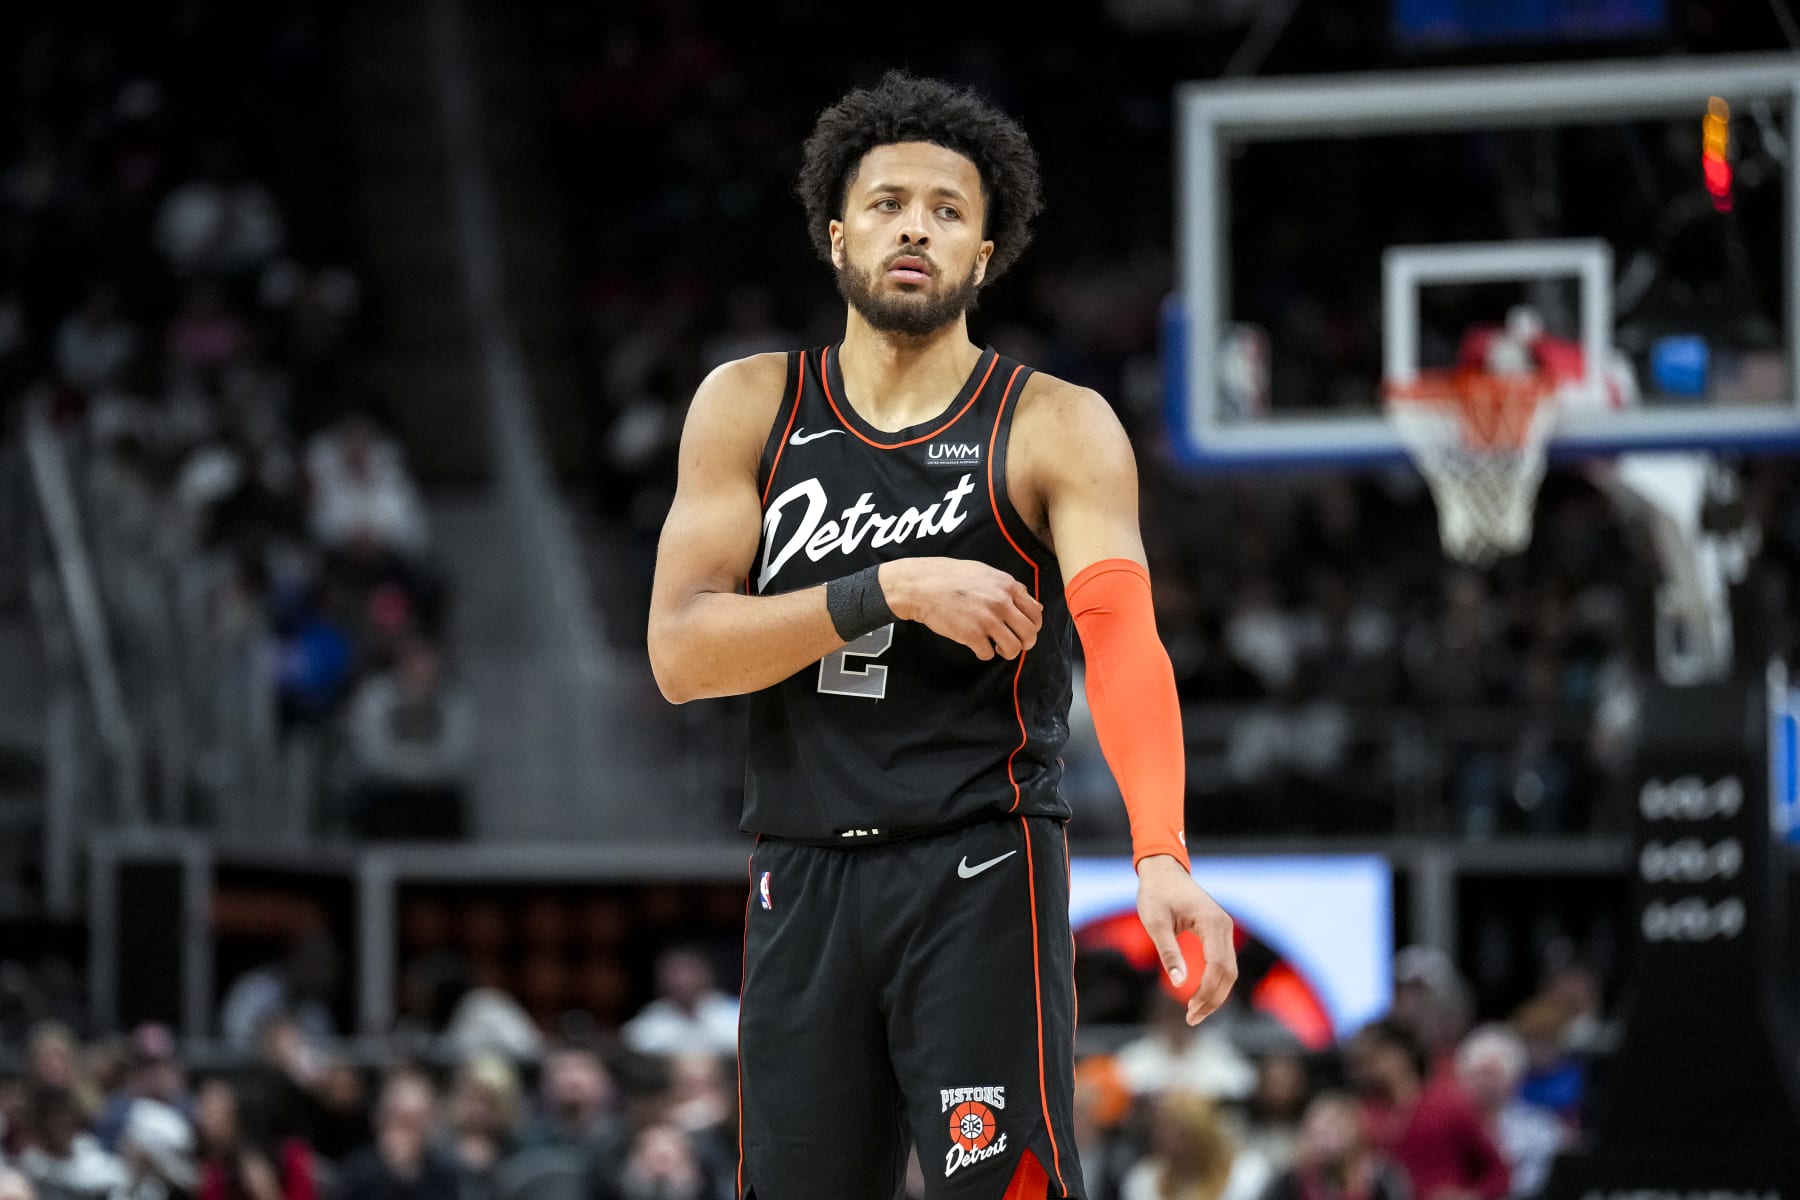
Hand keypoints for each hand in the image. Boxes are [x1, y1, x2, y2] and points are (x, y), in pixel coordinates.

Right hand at [880, 557, 1042, 660]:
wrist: (921, 585)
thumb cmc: (951, 576)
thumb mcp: (986, 573)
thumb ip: (1012, 589)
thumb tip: (1037, 605)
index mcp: (1007, 586)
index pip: (1036, 613)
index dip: (1033, 625)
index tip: (1023, 630)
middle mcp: (1001, 603)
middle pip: (1029, 634)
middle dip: (1024, 643)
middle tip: (1012, 643)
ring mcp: (987, 620)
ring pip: (1013, 648)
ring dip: (1006, 652)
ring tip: (996, 647)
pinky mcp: (971, 635)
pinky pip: (988, 654)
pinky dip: (984, 653)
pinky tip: (976, 645)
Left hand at [1136, 854, 1237, 1025]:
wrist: (1163, 872)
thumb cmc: (1156, 894)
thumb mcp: (1155, 922)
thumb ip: (1168, 951)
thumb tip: (1178, 983)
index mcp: (1212, 923)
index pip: (1218, 966)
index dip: (1207, 992)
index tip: (1190, 1011)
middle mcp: (1225, 926)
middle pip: (1229, 973)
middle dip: (1213, 999)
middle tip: (1191, 1019)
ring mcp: (1224, 929)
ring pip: (1229, 970)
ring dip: (1215, 993)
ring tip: (1194, 1013)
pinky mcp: (1219, 932)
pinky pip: (1223, 962)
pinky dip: (1215, 982)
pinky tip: (1200, 995)